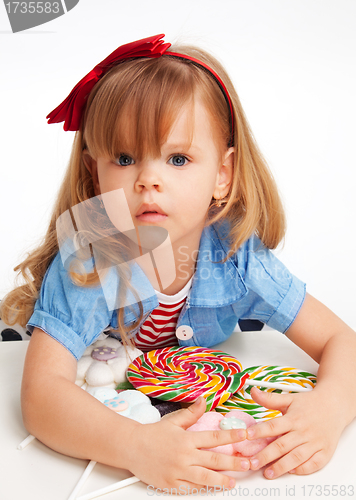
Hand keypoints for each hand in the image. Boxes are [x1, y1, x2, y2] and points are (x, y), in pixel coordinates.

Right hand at [125, 397, 249, 490]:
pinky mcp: (171, 485)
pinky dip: (203, 489)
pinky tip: (212, 488)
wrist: (131, 447)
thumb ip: (191, 413)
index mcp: (186, 439)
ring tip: (233, 482)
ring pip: (205, 478)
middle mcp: (184, 456)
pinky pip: (191, 489)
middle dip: (234, 463)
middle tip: (247, 463)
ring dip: (222, 480)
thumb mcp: (173, 421)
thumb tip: (203, 400)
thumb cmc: (152, 434)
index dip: (232, 437)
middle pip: (214, 461)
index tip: (245, 436)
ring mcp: (178, 472)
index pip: (214, 438)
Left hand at [246, 387, 344, 478]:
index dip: (260, 431)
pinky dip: (302, 469)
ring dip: (281, 467)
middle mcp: (304, 431)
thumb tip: (253, 392)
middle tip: (252, 463)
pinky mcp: (324, 452)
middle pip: (282, 445)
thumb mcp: (289, 398)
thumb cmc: (310, 404)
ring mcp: (315, 443)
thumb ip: (270, 399)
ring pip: (296, 457)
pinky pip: (313, 464)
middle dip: (266, 456)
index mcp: (294, 418)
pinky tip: (291, 471)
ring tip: (268, 473)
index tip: (247, 436)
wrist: (334, 406)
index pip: (274, 426)